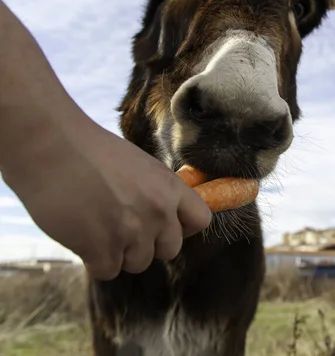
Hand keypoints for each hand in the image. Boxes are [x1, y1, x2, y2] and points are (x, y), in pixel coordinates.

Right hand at [2, 112, 211, 280]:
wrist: (51, 146)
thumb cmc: (91, 151)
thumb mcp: (140, 165)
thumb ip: (158, 191)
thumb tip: (166, 216)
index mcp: (170, 187)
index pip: (200, 220)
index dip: (183, 227)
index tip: (165, 225)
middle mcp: (158, 211)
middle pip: (170, 249)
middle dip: (149, 244)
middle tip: (123, 226)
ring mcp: (131, 232)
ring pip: (138, 263)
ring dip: (119, 252)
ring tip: (98, 225)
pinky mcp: (101, 249)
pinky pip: (108, 271)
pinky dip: (94, 260)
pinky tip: (83, 235)